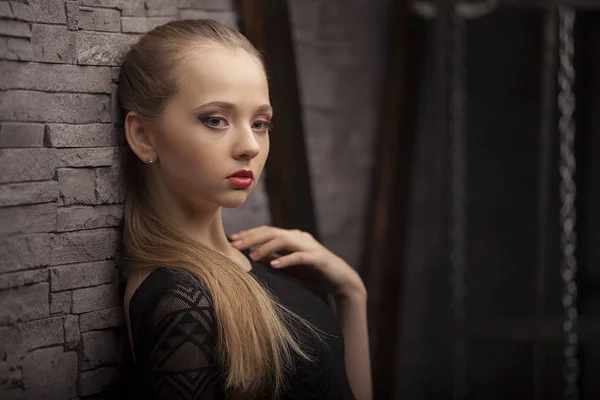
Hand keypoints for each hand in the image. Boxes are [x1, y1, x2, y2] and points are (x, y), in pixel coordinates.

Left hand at [230, 226, 365, 299]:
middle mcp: (300, 237)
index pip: (267, 231)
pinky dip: (286, 259)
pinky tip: (274, 265)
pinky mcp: (318, 258)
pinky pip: (300, 256)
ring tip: (253, 256)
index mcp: (292, 237)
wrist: (341, 280)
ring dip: (266, 247)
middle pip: (272, 231)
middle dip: (252, 237)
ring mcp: (310, 246)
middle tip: (235, 245)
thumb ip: (275, 257)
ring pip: (285, 240)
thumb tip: (254, 255)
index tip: (232, 240)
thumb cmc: (314, 272)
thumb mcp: (290, 265)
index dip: (249, 234)